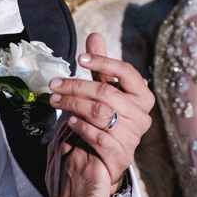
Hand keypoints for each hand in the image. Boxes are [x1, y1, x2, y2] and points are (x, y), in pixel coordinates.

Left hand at [48, 33, 154, 188]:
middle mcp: (142, 116)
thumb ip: (101, 66)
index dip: (104, 62)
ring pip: (100, 113)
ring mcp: (133, 136)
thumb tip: (95, 36)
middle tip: (54, 83)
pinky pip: (98, 136)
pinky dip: (81, 127)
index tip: (79, 58)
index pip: (126, 72)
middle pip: (106, 93)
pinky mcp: (121, 155)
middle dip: (76, 86)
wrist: (105, 160)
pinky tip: (69, 121)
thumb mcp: (104, 90)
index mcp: (142, 96)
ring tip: (55, 100)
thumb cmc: (107, 119)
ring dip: (73, 104)